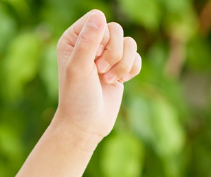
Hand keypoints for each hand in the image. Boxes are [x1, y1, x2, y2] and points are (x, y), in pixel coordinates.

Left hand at [53, 10, 141, 146]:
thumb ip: (87, 42)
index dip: (101, 36)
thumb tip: (99, 15)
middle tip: (99, 71)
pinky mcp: (119, 67)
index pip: (97, 18)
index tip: (92, 58)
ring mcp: (105, 56)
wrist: (85, 126)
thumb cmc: (76, 98)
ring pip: (129, 42)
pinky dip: (131, 70)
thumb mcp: (79, 69)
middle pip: (116, 28)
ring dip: (122, 64)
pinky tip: (119, 82)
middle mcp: (89, 44)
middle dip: (113, 52)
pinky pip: (137, 57)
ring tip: (108, 80)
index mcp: (72, 39)